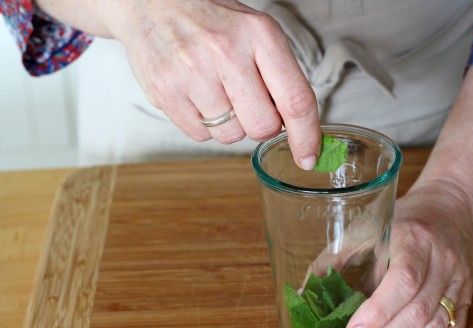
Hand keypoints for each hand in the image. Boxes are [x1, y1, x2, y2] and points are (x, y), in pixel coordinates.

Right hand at [104, 0, 319, 167]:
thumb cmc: (214, 21)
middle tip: (248, 101)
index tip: (308, 157)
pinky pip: (200, 136)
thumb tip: (300, 131)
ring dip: (230, 124)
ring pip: (231, 136)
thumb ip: (281, 77)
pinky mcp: (164, 91)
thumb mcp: (258, 33)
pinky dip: (203, 125)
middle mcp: (226, 51)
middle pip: (262, 126)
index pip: (295, 100)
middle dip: (261, 124)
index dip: (306, 136)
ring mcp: (191, 72)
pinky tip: (197, 95)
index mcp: (260, 34)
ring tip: (216, 91)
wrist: (154, 2)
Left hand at [339, 179, 472, 327]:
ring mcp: (458, 281)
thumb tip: (306, 292)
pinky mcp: (467, 296)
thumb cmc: (405, 217)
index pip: (403, 280)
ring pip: (434, 326)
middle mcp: (442, 261)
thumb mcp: (369, 224)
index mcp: (415, 238)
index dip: (378, 311)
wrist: (454, 207)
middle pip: (417, 311)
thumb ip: (338, 256)